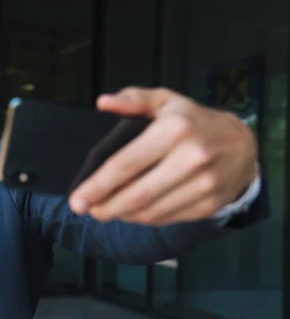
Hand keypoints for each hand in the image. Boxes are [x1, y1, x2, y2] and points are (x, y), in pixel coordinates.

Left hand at [68, 87, 258, 226]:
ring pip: (151, 212)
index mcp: (175, 129)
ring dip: (122, 215)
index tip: (76, 200)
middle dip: (105, 207)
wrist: (242, 144)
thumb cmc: (193, 120)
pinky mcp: (210, 204)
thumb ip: (133, 99)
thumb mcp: (165, 100)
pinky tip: (131, 213)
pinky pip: (167, 218)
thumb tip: (102, 103)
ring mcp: (204, 185)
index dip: (98, 186)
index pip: (126, 164)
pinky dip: (144, 219)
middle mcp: (192, 158)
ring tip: (105, 210)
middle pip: (137, 195)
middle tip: (87, 210)